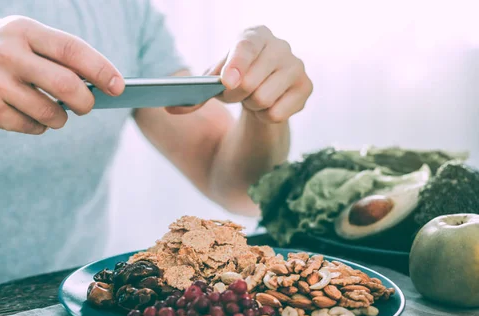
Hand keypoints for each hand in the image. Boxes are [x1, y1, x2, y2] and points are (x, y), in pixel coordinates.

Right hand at [0, 16, 123, 133]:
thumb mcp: (15, 38)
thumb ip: (52, 53)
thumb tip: (97, 80)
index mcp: (21, 29)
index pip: (72, 50)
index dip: (101, 69)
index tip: (119, 86)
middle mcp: (8, 53)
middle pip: (68, 86)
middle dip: (86, 102)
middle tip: (87, 106)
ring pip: (52, 113)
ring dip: (60, 118)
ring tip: (52, 111)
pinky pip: (32, 127)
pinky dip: (37, 126)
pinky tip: (24, 114)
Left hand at [168, 26, 311, 122]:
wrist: (263, 89)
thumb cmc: (234, 80)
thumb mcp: (212, 83)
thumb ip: (194, 95)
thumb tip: (171, 108)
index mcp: (254, 36)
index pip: (245, 47)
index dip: (236, 65)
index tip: (227, 82)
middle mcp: (280, 46)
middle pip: (251, 82)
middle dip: (235, 96)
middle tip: (234, 94)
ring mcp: (296, 66)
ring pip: (264, 99)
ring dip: (251, 106)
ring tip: (253, 98)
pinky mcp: (306, 87)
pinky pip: (278, 113)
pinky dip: (266, 116)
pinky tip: (268, 105)